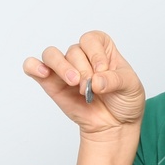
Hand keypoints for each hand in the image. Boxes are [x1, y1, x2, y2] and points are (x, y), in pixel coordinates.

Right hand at [22, 31, 146, 136]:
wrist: (115, 126)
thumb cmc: (124, 101)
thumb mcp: (131, 87)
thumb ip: (115, 80)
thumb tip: (95, 82)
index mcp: (102, 50)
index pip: (92, 39)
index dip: (96, 54)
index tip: (103, 71)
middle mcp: (82, 57)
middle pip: (73, 50)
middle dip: (83, 70)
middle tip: (90, 87)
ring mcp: (65, 70)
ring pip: (51, 54)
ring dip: (62, 67)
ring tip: (73, 82)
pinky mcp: (51, 84)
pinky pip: (33, 67)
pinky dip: (34, 66)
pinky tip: (42, 72)